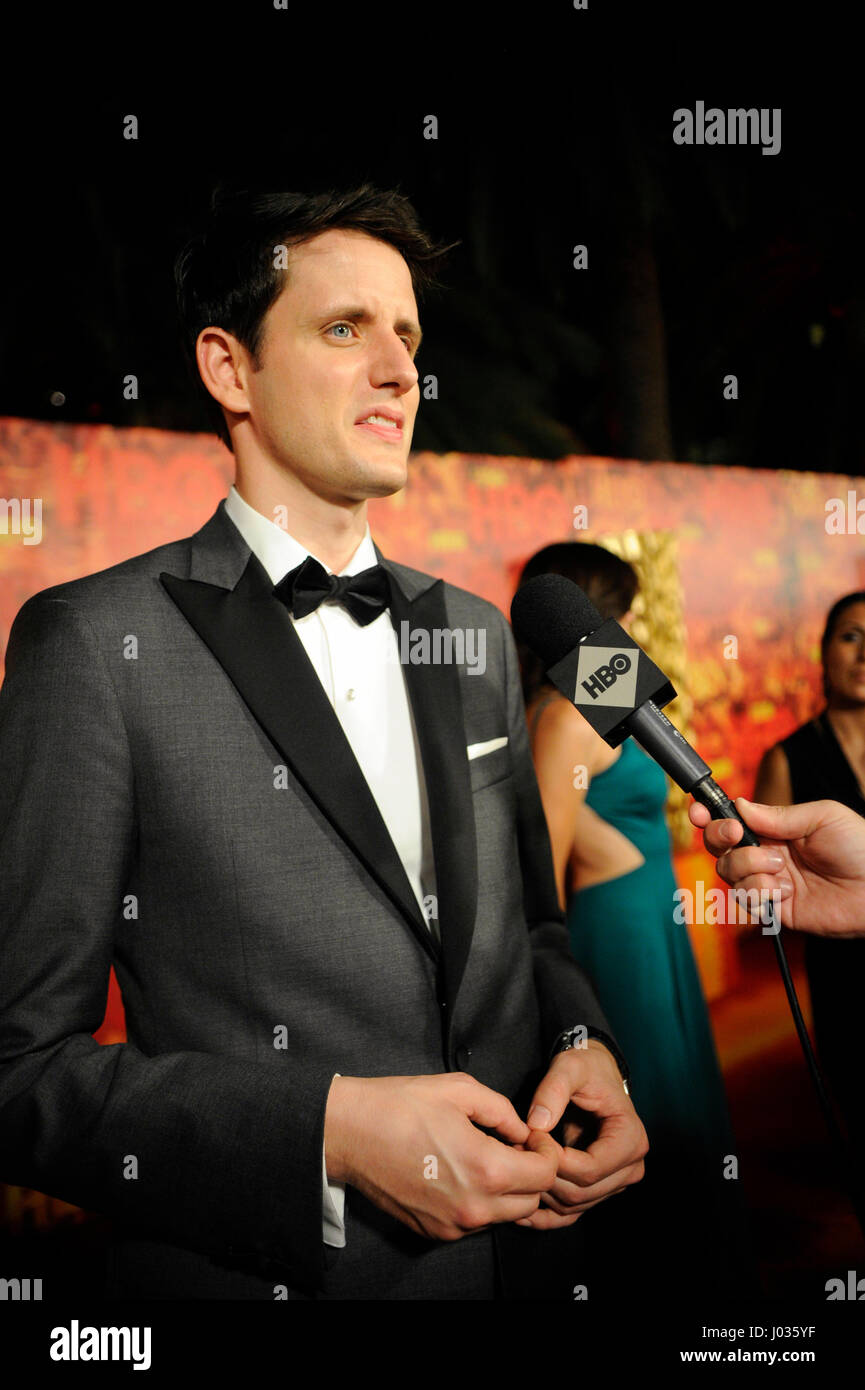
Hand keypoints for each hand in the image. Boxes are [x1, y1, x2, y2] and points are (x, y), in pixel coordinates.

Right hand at [324, 1073, 563, 1240]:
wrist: (349, 1132)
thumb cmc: (401, 1105)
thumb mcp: (461, 1089)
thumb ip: (503, 1111)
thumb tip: (523, 1132)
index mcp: (485, 1168)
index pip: (545, 1174)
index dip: (546, 1151)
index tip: (533, 1137)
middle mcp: (473, 1206)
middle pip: (531, 1202)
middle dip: (531, 1174)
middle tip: (513, 1147)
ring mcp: (452, 1225)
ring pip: (504, 1216)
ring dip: (507, 1192)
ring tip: (485, 1158)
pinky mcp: (434, 1232)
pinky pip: (475, 1223)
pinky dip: (480, 1203)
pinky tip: (461, 1173)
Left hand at [516, 1041, 647, 1229]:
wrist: (595, 1076)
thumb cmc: (585, 1070)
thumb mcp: (569, 1068)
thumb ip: (552, 1090)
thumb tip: (536, 1125)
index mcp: (630, 1139)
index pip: (589, 1169)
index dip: (555, 1160)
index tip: (529, 1138)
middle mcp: (631, 1167)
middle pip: (581, 1192)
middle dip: (545, 1175)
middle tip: (517, 1150)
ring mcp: (616, 1183)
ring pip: (573, 1206)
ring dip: (542, 1191)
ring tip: (518, 1163)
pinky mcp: (599, 1191)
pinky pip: (571, 1214)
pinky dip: (546, 1215)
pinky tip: (521, 1210)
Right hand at [689, 796, 864, 936]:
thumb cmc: (860, 847)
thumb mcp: (821, 817)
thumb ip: (778, 815)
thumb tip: (740, 804)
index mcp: (775, 828)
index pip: (732, 819)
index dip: (709, 815)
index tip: (698, 812)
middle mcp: (767, 854)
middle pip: (720, 846)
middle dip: (720, 837)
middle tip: (738, 834)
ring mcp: (769, 882)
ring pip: (729, 873)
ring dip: (749, 868)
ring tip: (781, 869)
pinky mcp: (775, 909)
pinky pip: (747, 900)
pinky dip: (760, 894)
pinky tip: (785, 893)